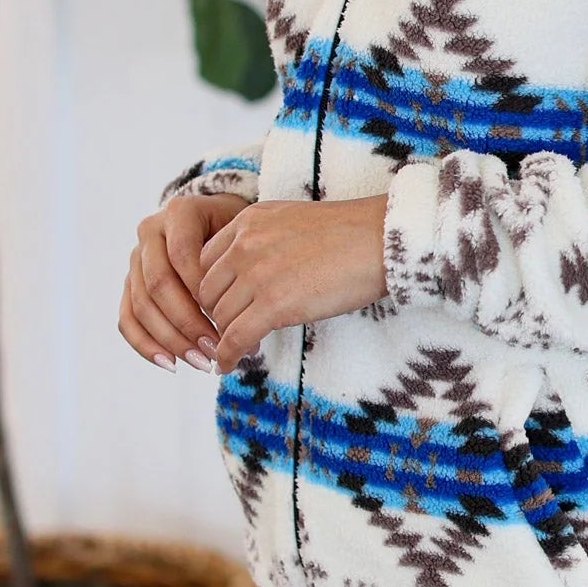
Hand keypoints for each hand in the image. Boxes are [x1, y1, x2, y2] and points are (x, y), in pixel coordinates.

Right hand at [121, 193, 250, 371]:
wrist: (220, 221)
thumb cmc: (239, 232)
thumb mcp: (245, 234)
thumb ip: (238, 262)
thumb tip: (241, 320)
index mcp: (179, 213)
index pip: (183, 254)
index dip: (202, 289)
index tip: (229, 318)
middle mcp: (150, 233)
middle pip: (159, 284)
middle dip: (188, 322)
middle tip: (217, 349)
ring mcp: (135, 259)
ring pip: (142, 305)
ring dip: (172, 339)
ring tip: (202, 361)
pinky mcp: (129, 284)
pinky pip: (127, 319)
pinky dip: (146, 345)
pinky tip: (171, 363)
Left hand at [197, 195, 389, 372]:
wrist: (381, 239)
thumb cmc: (351, 232)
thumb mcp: (292, 220)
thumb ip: (264, 240)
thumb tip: (253, 274)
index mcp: (248, 221)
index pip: (205, 261)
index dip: (214, 288)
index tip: (226, 304)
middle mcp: (245, 244)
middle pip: (207, 291)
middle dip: (217, 314)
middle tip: (232, 330)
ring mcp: (257, 274)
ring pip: (219, 316)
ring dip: (225, 336)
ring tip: (239, 348)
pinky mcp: (274, 305)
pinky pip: (235, 338)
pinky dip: (226, 356)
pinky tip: (227, 366)